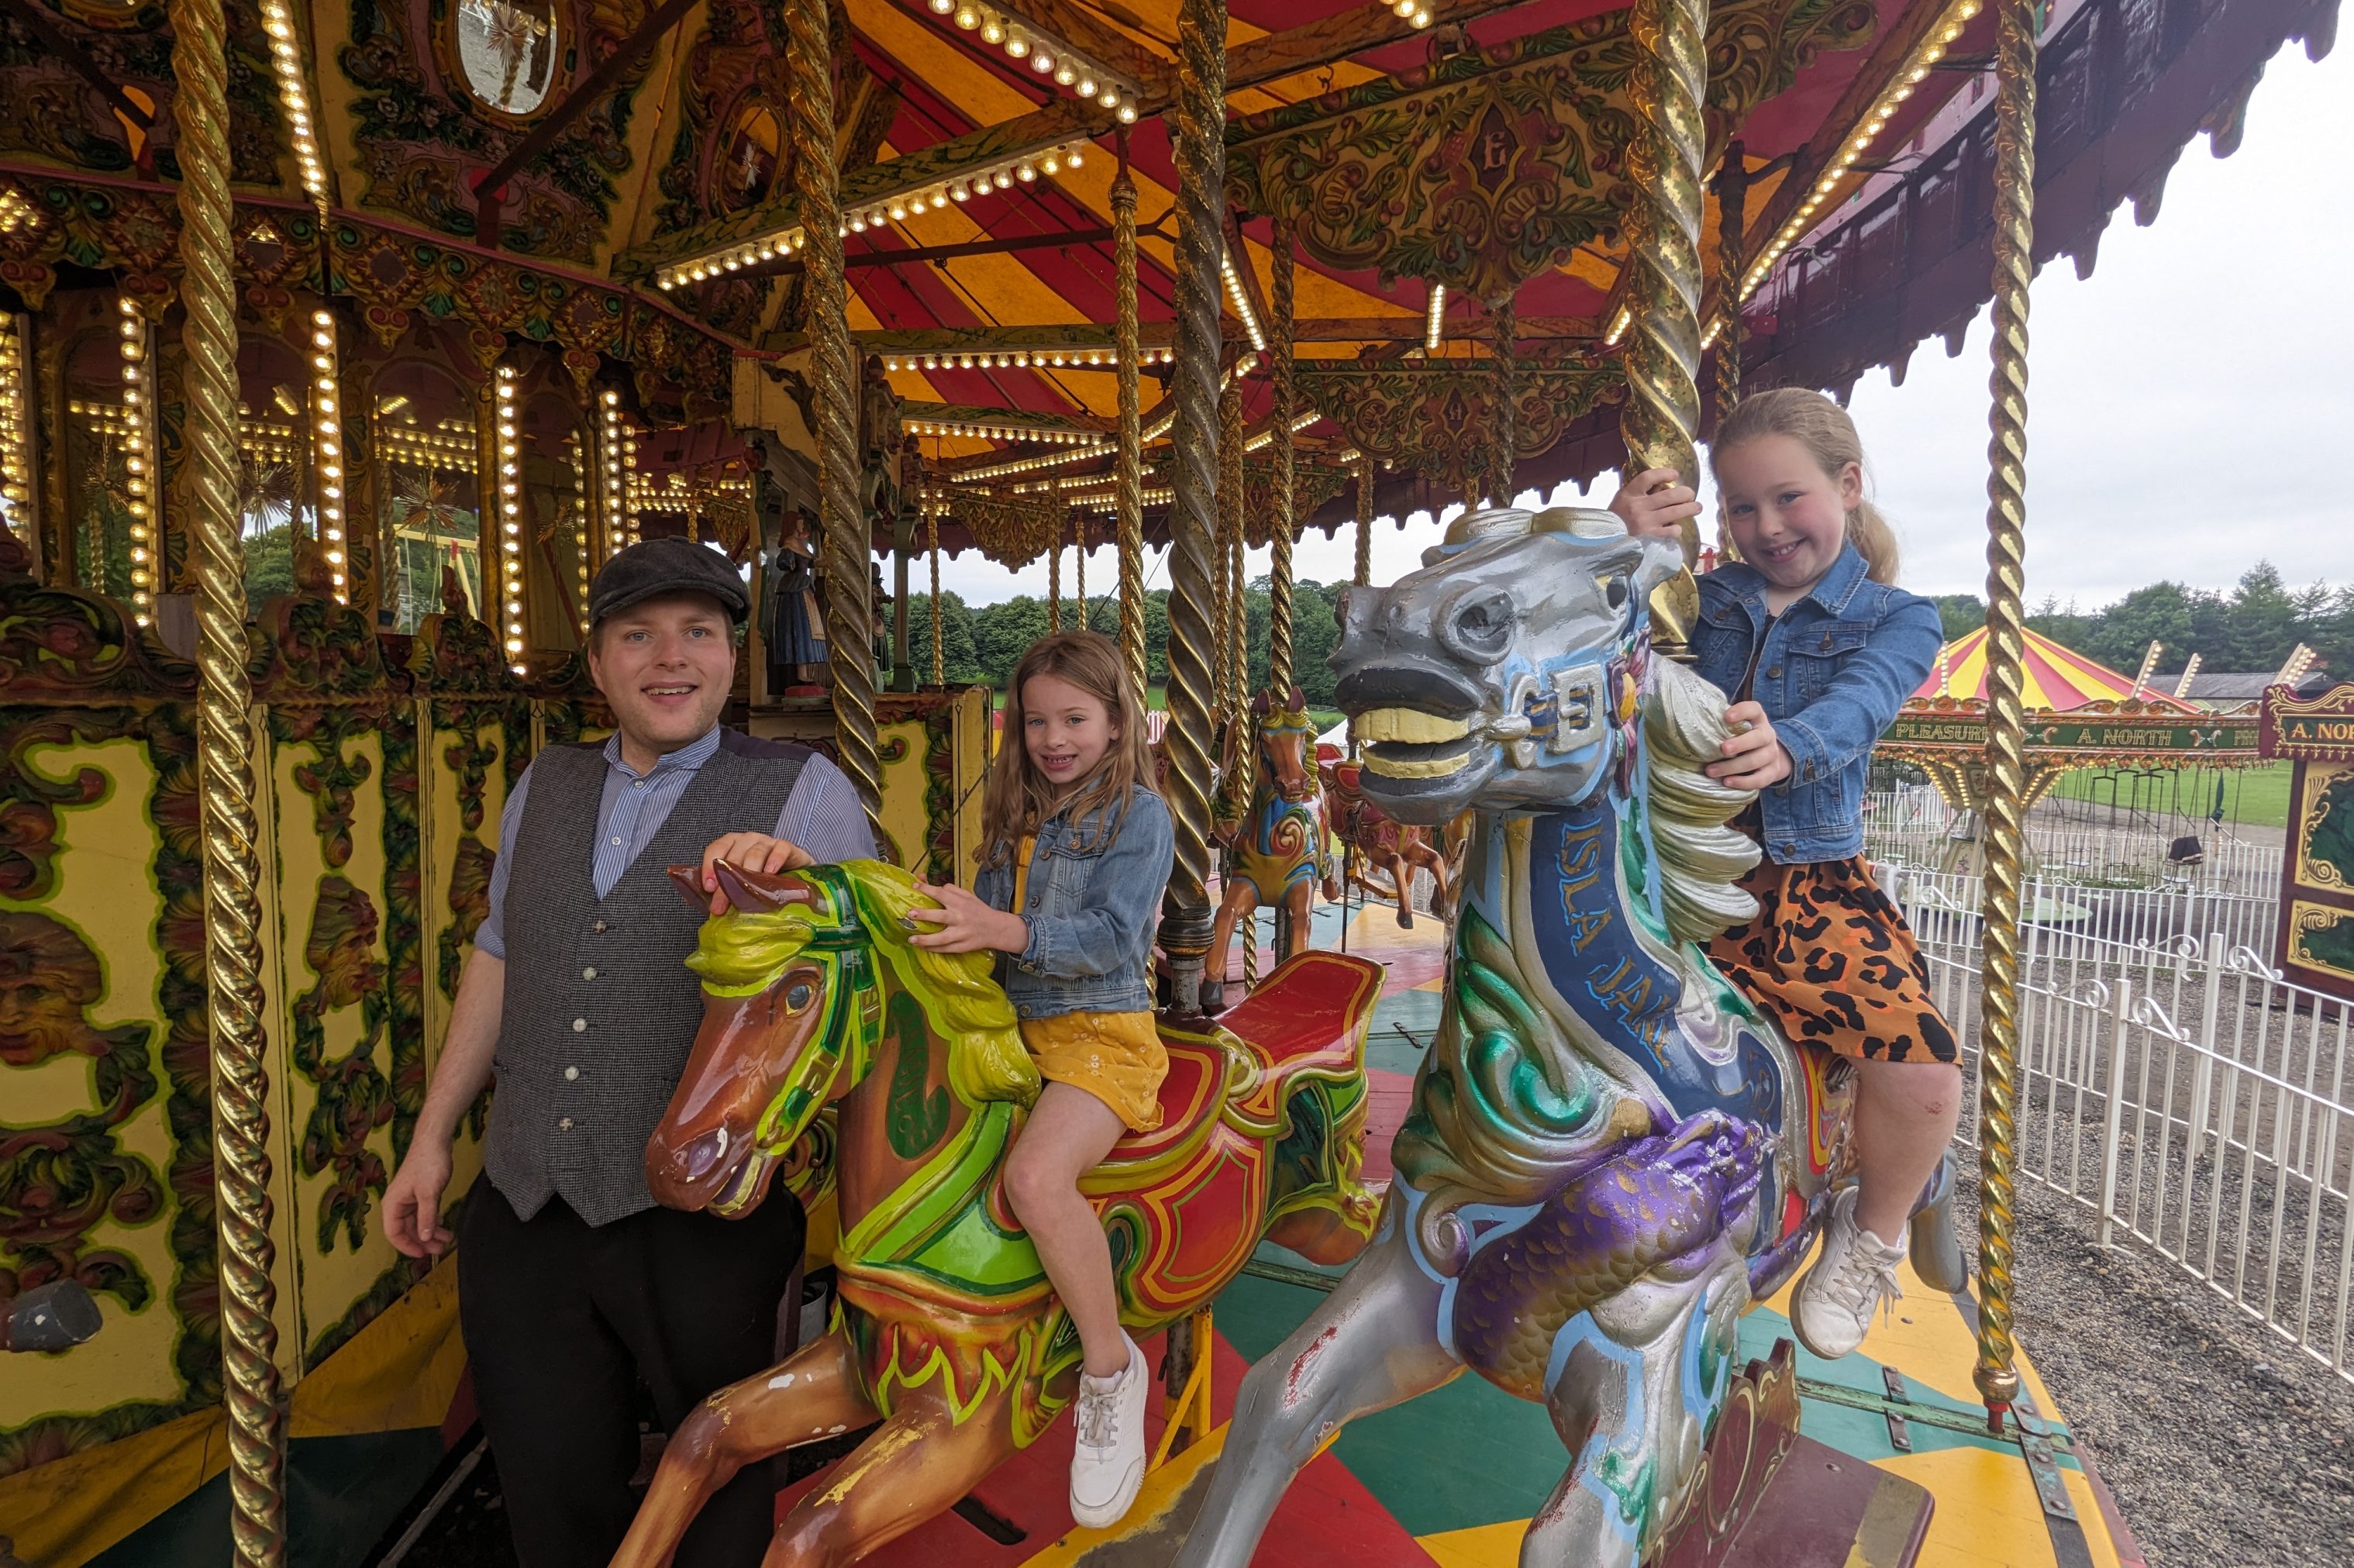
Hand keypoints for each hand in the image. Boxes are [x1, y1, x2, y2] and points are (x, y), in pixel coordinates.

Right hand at [383, 1139, 454, 1257]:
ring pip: (417, 1222)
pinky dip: (433, 1221)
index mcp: (392, 1204)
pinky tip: (443, 1226)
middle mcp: (397, 1203)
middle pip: (407, 1230)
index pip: (394, 1233)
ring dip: (430, 1232)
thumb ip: (426, 1216)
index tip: (422, 1255)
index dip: (407, 1246)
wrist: (435, 1141)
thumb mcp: (429, 1193)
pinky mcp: (419, 1193)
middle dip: (423, 1241)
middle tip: (440, 1249)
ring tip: (447, 1239)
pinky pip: (424, 1213)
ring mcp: (409, 1198)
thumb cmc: (428, 1164)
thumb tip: (423, 1238)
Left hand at [701, 832, 812, 914]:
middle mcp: (747, 840)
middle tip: (721, 906)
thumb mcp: (736, 882)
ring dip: (748, 873)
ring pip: (755, 852)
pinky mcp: (787, 847)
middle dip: (726, 883)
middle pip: (733, 857)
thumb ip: (716, 888)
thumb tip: (688, 898)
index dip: (708, 867)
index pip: (715, 849)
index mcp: (731, 845)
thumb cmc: (760, 879)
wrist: (793, 876)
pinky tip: (771, 872)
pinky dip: (775, 860)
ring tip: (747, 891)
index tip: (707, 887)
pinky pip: (780, 849)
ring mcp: (767, 842)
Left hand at [909, 880, 1029, 954]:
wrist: (996, 928)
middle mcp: (960, 918)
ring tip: (911, 939)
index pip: (942, 894)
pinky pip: (946, 949)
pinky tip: (921, 947)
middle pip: (941, 916)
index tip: (914, 886)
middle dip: (925, 915)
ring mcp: (961, 934)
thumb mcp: (968, 896)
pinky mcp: (962, 946)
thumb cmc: (978, 910)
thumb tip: (933, 885)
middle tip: (910, 913)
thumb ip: (951, 890)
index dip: (927, 889)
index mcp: (961, 903)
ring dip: (925, 939)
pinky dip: (933, 949)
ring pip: (942, 938)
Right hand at [1609, 467, 1702, 539]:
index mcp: (1628, 495)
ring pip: (1675, 511)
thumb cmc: (1615, 521)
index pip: (1648, 478)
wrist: (1604, 544)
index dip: (1664, 473)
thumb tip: (1660, 484)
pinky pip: (1671, 530)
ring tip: (1696, 508)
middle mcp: (1637, 507)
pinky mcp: (1650, 538)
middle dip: (1686, 493)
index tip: (1675, 474)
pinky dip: (1677, 528)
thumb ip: (1637, 493)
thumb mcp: (1621, 501)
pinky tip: (1676, 528)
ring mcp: (1645, 523)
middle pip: (1669, 495)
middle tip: (1691, 495)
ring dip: (1690, 508)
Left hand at [1708, 701, 1792, 790]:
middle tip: (1722, 749)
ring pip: (1756, 761)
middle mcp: (1768, 735)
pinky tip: (1727, 782)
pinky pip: (1760, 779)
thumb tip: (1692, 725)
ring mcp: (1772, 755)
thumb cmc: (1743, 738)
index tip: (1726, 717)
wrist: (1769, 757)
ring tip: (1711, 771)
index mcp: (1758, 719)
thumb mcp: (1737, 727)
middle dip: (1740, 744)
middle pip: (1759, 738)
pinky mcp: (1772, 772)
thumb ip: (1722, 725)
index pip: (1754, 710)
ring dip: (1732, 767)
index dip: (1742, 711)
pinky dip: (1743, 782)